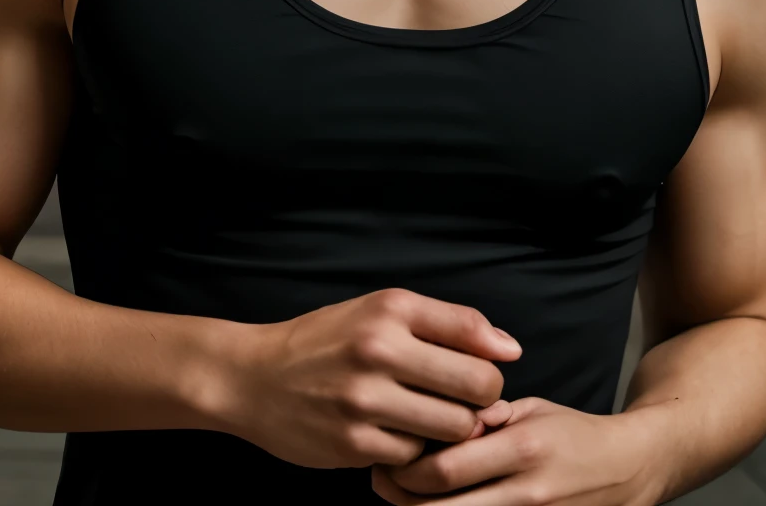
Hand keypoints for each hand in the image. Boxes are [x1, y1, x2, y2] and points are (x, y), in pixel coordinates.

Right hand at [219, 287, 520, 470]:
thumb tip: (511, 349)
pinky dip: (413, 451)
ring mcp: (365, 400)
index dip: (490, 361)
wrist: (253, 377)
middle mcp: (378, 349)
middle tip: (460, 402)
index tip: (478, 372)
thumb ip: (447, 325)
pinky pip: (415, 457)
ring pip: (453, 428)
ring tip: (428, 420)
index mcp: (390, 309)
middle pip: (476, 387)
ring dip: (450, 430)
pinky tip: (393, 435)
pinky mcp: (353, 444)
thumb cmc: (327, 341)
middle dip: (479, 400)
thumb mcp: (380, 311)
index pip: (474, 335)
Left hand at [371, 396, 660, 503]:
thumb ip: (485, 416)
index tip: (388, 455)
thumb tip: (436, 417)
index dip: (405, 470)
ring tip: (405, 496)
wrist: (629, 468)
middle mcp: (526, 493)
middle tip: (382, 481)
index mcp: (522, 449)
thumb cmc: (572, 433)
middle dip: (401, 500)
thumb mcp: (530, 409)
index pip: (445, 469)